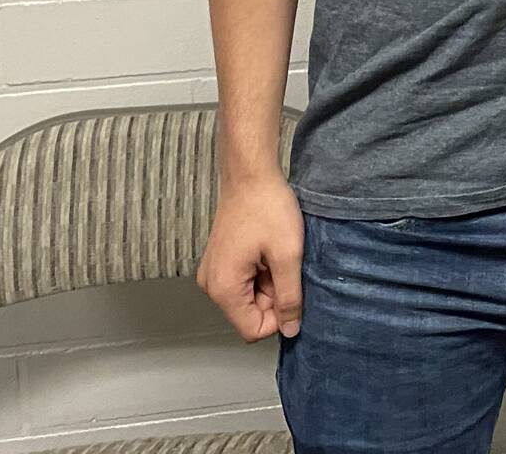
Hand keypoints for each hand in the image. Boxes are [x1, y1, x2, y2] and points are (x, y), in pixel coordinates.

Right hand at [197, 175, 304, 341]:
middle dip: (275, 296)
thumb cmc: (268, 208)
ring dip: (271, 282)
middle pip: (251, 314)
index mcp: (224, 288)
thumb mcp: (288, 255)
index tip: (293, 289)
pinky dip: (263, 272)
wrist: (251, 175)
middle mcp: (212, 286)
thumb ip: (290, 297)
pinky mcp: (221, 261)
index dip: (279, 317)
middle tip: (286, 264)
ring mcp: (214, 273)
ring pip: (251, 297)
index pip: (253, 330)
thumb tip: (291, 330)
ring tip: (277, 253)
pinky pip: (245, 281)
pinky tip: (269, 249)